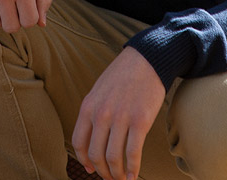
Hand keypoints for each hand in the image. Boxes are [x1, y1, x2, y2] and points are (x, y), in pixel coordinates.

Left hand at [72, 48, 164, 179]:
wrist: (147, 59)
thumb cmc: (123, 75)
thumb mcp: (100, 90)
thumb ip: (94, 112)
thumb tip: (92, 139)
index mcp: (89, 106)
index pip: (79, 143)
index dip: (84, 160)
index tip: (91, 168)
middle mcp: (102, 113)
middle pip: (96, 155)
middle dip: (103, 171)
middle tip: (110, 177)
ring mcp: (121, 117)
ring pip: (113, 158)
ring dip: (117, 174)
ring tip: (122, 178)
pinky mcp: (140, 121)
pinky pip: (133, 153)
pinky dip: (132, 170)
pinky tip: (133, 176)